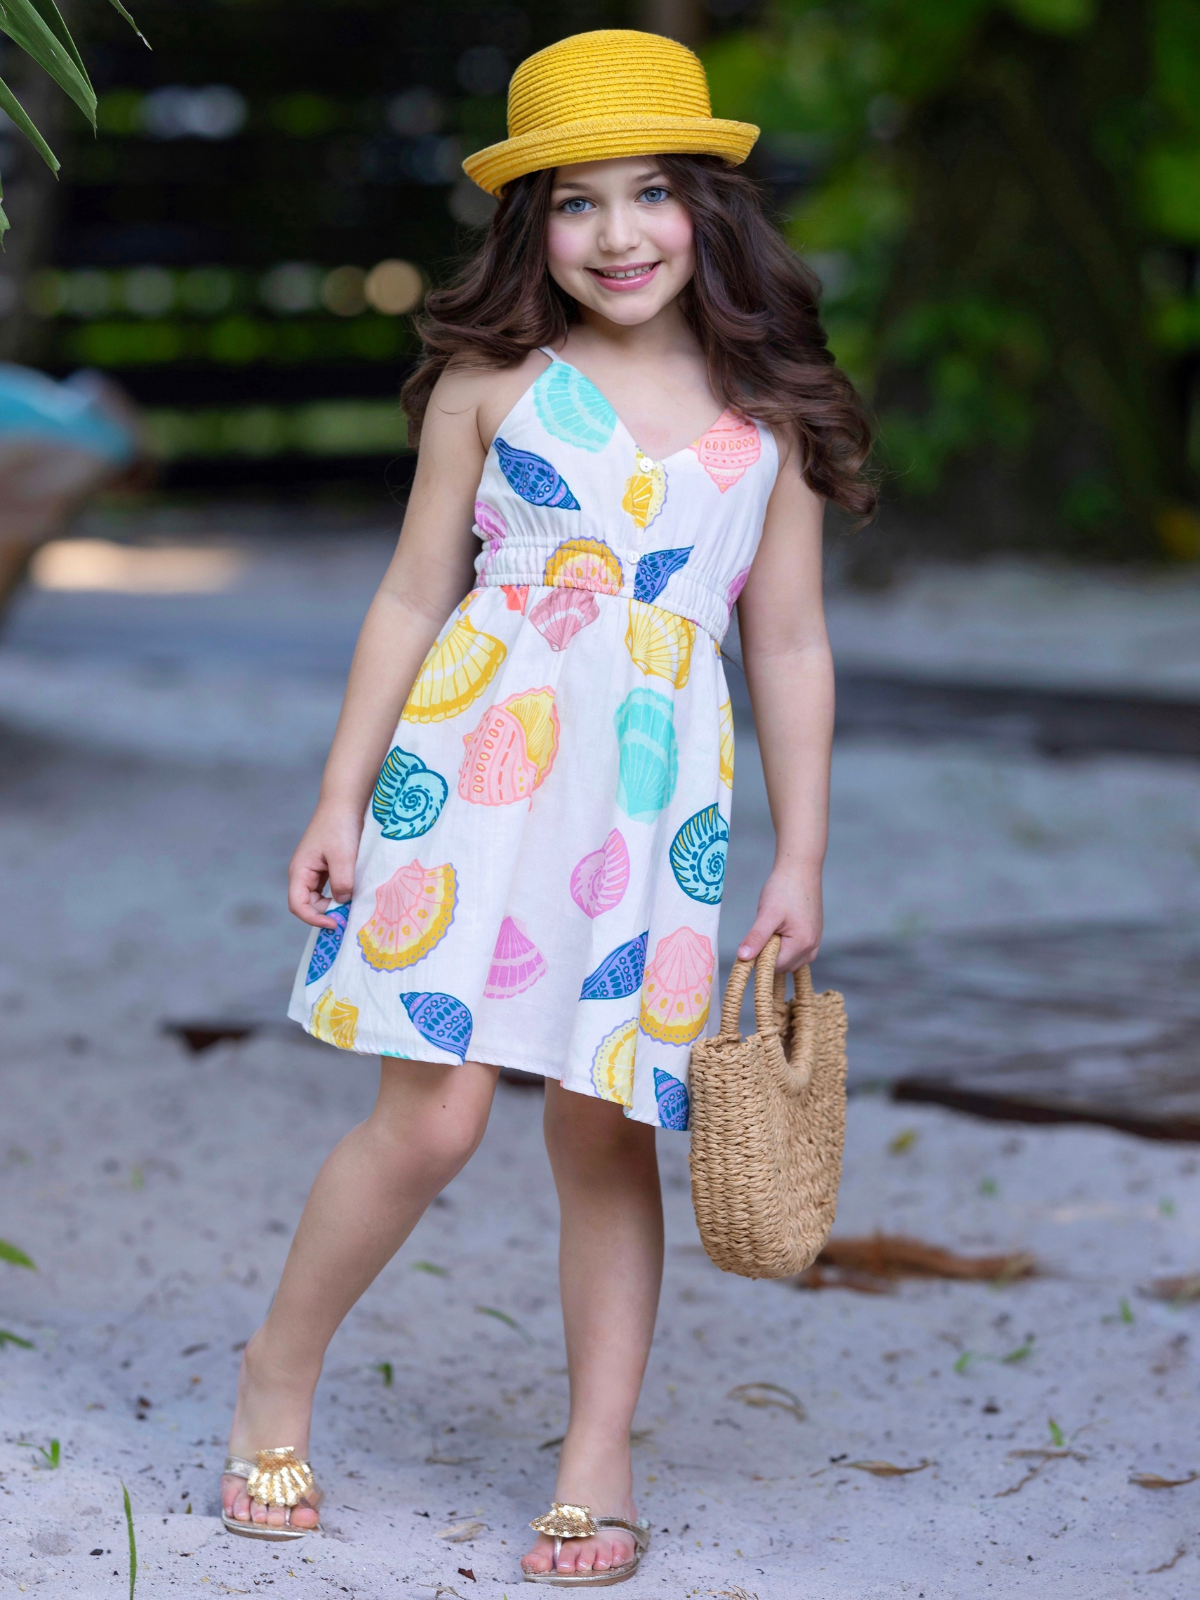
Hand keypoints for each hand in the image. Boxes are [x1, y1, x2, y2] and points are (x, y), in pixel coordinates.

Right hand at [287, 803, 363, 927]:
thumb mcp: (343, 856)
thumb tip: (342, 902)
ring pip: (320, 897)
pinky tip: (354, 893)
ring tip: (352, 906)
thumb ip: (341, 882)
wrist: (344, 804)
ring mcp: (314, 870)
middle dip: (327, 913)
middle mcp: (303, 873)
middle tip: (348, 917)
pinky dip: (340, 894)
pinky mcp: (326, 867)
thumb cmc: (340, 826)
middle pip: (309, 904)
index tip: (334, 923)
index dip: (313, 919)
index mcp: (299, 871)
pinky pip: (329, 888)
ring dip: (334, 904)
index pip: (298, 905)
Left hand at [736, 864, 822, 970]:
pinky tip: (780, 927)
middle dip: (768, 953)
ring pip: (788, 960)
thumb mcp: (766, 914)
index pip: (774, 967)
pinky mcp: (813, 937)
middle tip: (765, 928)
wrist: (800, 869)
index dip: (758, 957)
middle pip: (782, 966)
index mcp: (802, 944)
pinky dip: (784, 945)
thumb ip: (756, 938)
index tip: (751, 941)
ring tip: (774, 925)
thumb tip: (743, 958)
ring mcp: (814, 943)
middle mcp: (812, 948)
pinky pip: (795, 952)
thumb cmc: (784, 888)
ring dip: (776, 949)